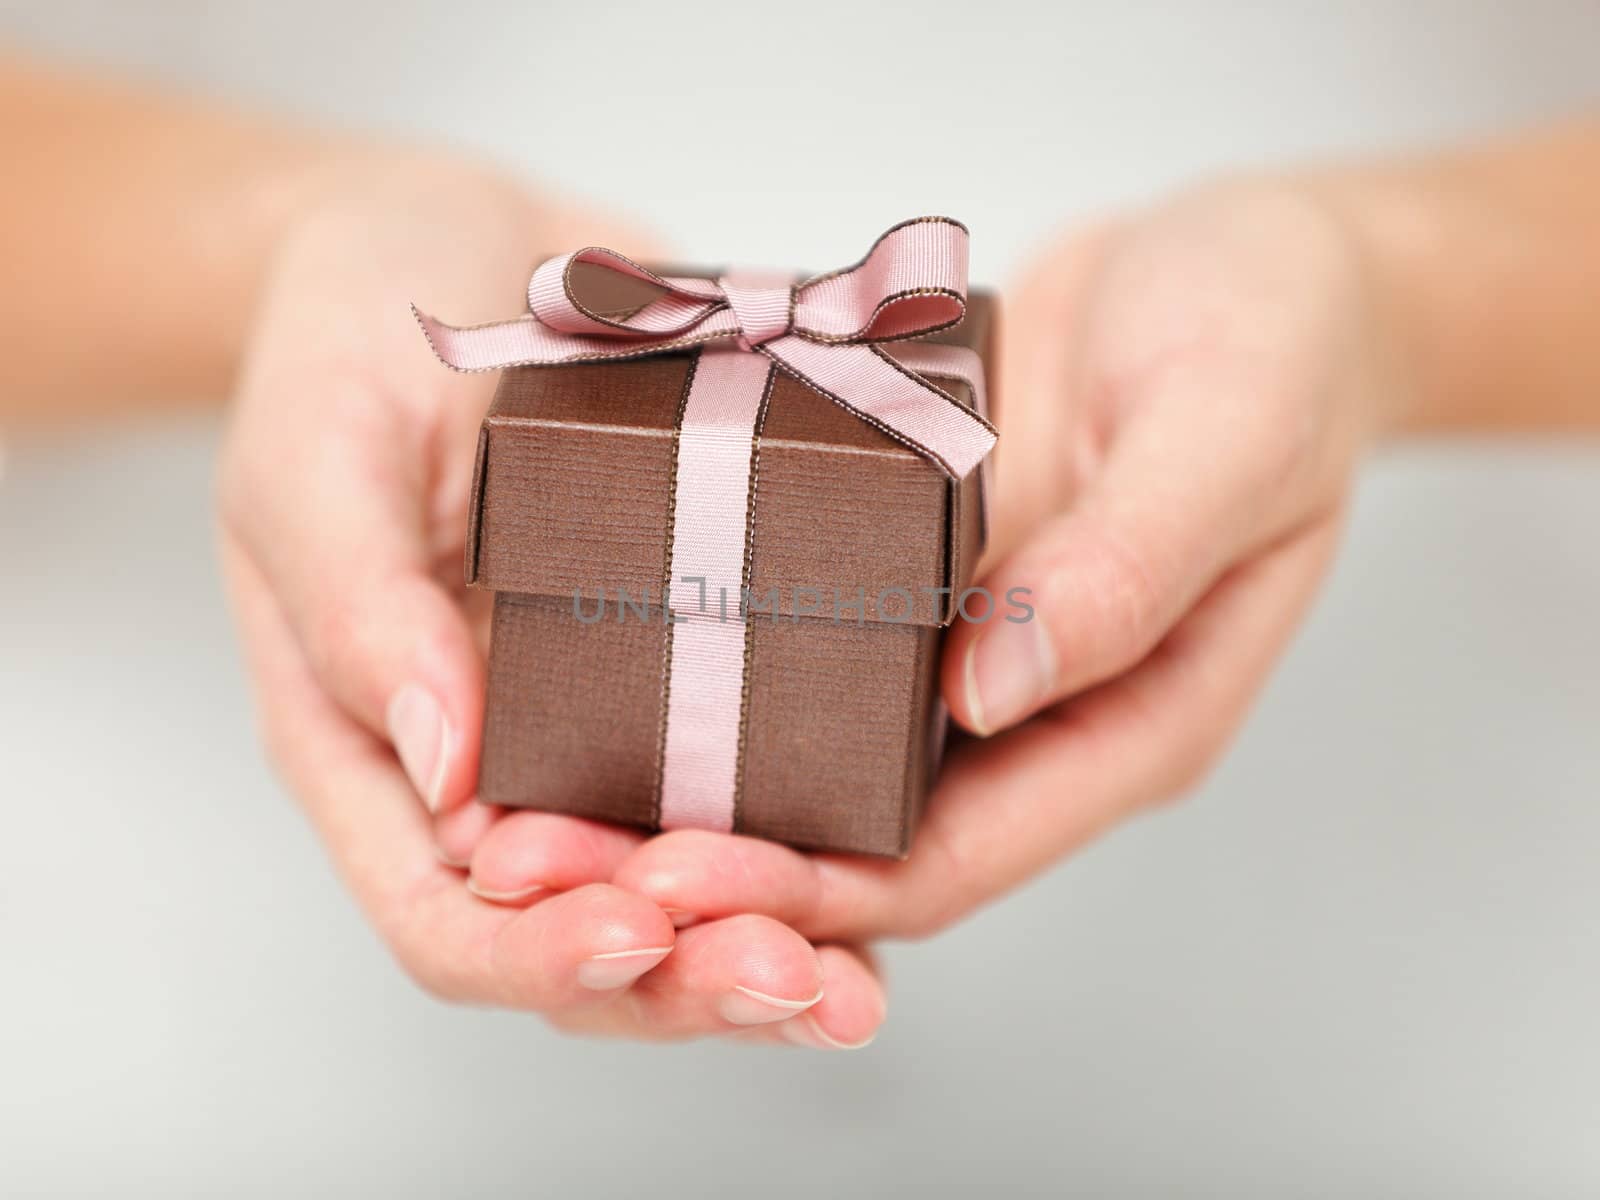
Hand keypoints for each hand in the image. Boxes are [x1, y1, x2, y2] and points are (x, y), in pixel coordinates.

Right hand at [218, 158, 884, 1045]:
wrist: (459, 244)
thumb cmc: (348, 338)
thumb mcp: (316, 449)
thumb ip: (356, 606)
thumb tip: (443, 771)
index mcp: (376, 741)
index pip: (445, 915)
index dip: (539, 952)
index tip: (641, 933)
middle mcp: (495, 758)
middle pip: (586, 930)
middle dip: (693, 980)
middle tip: (808, 987)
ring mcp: (599, 717)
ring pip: (683, 883)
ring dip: (775, 940)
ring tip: (863, 976)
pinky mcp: (691, 656)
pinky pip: (753, 769)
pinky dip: (816, 827)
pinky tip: (889, 845)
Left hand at [468, 180, 1397, 946]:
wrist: (1237, 261)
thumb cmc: (1275, 345)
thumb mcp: (1231, 433)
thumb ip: (1130, 567)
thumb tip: (990, 692)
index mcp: (1126, 721)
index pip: (954, 858)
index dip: (815, 894)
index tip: (678, 881)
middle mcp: (1030, 708)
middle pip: (856, 835)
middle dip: (712, 860)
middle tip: (552, 855)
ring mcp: (962, 640)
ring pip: (810, 752)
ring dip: (685, 780)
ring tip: (543, 782)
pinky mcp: (914, 565)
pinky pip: (802, 635)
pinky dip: (711, 661)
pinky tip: (608, 649)